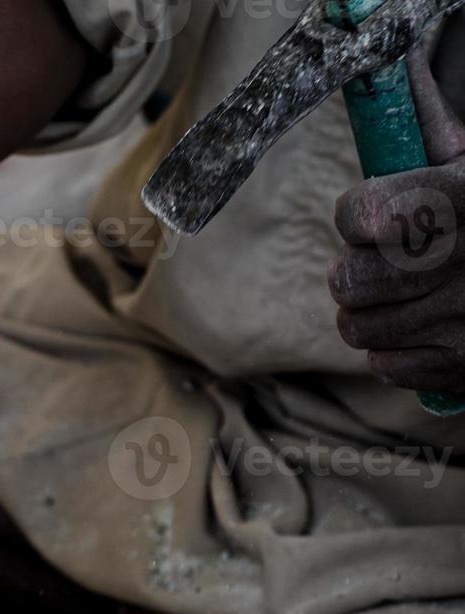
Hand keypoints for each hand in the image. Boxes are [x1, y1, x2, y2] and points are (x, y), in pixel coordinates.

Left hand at [329, 44, 464, 396]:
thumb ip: (430, 123)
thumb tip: (398, 60)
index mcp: (460, 201)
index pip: (357, 214)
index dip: (356, 215)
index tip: (370, 217)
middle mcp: (461, 263)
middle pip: (346, 280)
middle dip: (354, 271)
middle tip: (381, 261)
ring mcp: (462, 320)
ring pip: (354, 327)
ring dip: (368, 312)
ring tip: (403, 294)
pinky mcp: (462, 367)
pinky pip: (385, 365)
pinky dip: (396, 350)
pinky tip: (427, 325)